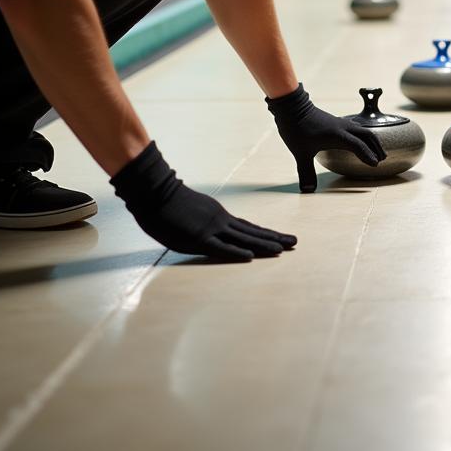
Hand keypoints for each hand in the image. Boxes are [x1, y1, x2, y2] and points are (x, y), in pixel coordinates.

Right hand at [111, 141, 296, 261]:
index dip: (266, 234)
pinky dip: (236, 253)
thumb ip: (202, 220)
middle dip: (274, 238)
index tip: (282, 238)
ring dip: (264, 245)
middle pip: (252, 232)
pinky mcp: (198, 238)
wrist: (155, 193)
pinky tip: (250, 257)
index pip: (248, 227)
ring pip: (242, 240)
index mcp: (219, 217)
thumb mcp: (191, 212)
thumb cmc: (168, 203)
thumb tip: (205, 226)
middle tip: (295, 242)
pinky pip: (220, 247)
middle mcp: (221, 222)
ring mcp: (211, 229)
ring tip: (283, 249)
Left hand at [267, 84, 385, 192]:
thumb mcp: (300, 153)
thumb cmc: (296, 129)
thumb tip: (307, 190)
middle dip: (376, 147)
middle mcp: (343, 128)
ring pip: (362, 129)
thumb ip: (306, 172)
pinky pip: (355, 127)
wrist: (291, 107)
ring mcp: (340, 123)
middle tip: (383, 159)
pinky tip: (358, 138)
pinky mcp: (335, 121)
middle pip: (367, 135)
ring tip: (375, 150)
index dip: (368, 155)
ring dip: (371, 140)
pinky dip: (361, 134)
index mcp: (338, 136)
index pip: (358, 146)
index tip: (375, 165)